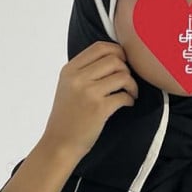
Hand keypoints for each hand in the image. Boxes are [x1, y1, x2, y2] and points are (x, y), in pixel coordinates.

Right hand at [41, 40, 138, 159]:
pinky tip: (127, 104)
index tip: (123, 62)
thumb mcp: (67, 86)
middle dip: (127, 69)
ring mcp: (88, 93)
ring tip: (130, 93)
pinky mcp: (99, 109)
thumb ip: (84, 70)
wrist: (59, 144)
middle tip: (126, 82)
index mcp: (70, 70)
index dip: (118, 51)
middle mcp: (77, 78)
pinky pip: (124, 96)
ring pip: (122, 75)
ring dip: (132, 85)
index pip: (100, 47)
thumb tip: (114, 57)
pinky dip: (130, 99)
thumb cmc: (67, 117)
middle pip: (114, 59)